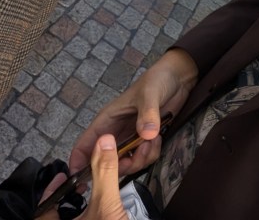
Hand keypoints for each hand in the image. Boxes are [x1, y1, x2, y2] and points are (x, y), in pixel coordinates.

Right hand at [70, 49, 198, 176]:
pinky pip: (143, 158)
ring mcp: (130, 137)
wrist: (178, 76)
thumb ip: (147, 114)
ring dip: (140, 159)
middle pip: (107, 162)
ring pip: (127, 163)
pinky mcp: (145, 140)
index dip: (79, 164)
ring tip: (152, 141)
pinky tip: (158, 139)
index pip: (85, 145)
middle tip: (137, 157)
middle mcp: (116, 132)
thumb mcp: (150, 94)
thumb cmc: (157, 79)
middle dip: (121, 166)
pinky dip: (151, 154)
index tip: (84, 181)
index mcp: (107, 120)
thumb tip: (145, 135)